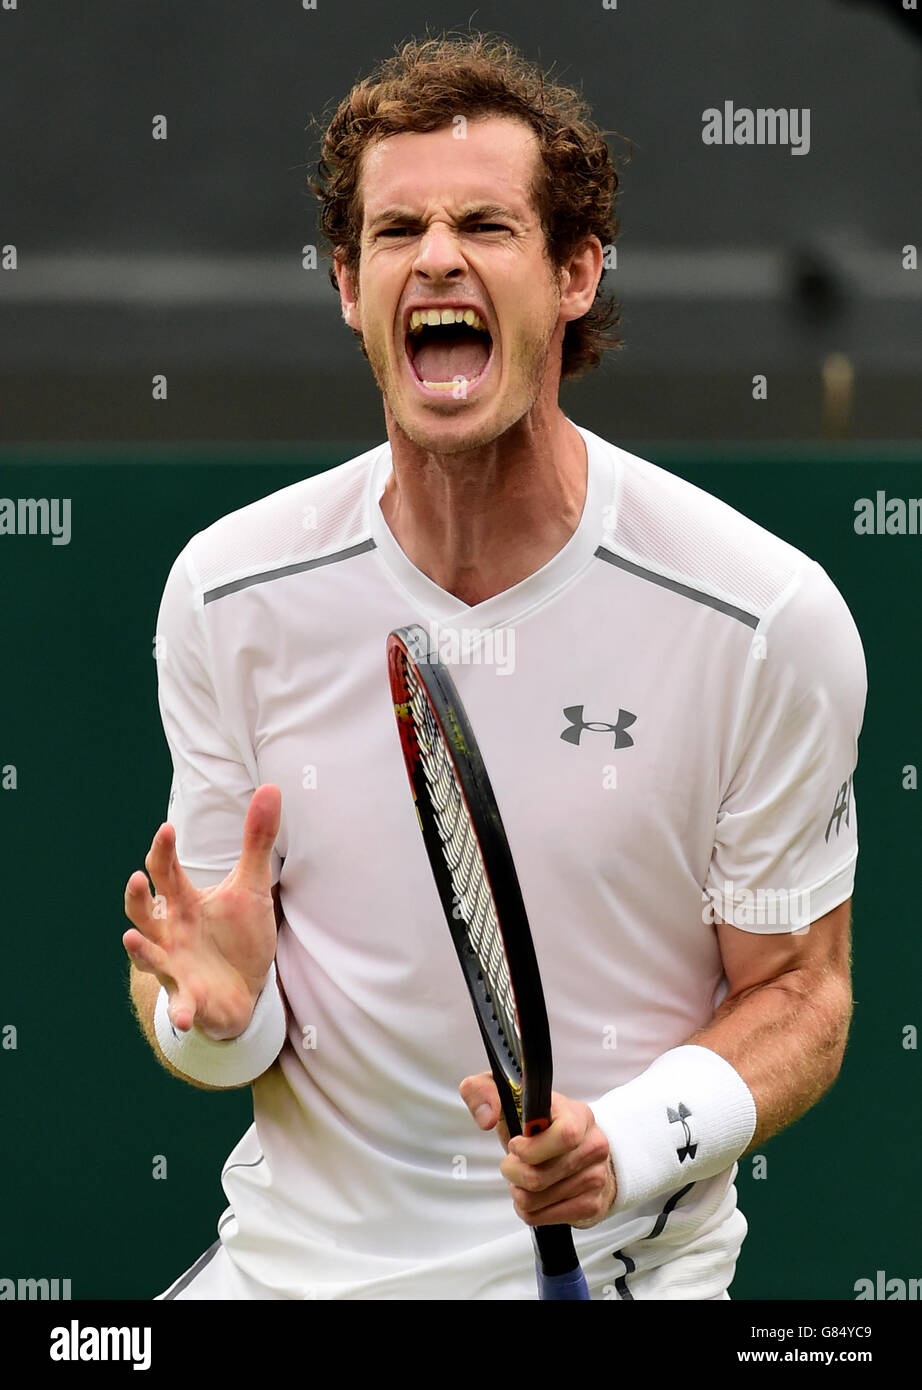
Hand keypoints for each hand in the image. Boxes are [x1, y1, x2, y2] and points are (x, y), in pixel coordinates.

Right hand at [123, 784, 280, 1039]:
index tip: (167, 828)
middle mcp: (171, 932)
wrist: (246, 989)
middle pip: (143, 913)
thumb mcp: (251, 886)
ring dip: (139, 949)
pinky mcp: (190, 998)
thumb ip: (256, 841)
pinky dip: (181, 1011)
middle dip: (137, 898)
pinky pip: (181, 1005)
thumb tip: (271, 788)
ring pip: (147, 956)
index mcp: (184, 903)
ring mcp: (175, 966)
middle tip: (137, 879)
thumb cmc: (239, 935)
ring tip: (130, 938)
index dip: (163, 851)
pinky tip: (185, 1017)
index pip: (165, 872)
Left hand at [460, 1072, 616, 1228]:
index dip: (531, 1147)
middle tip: (512, 1163)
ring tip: (523, 1177)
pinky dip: (528, 1209)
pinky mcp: (590, 1205)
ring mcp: (596, 1178)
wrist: (578, 1150)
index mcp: (578, 1115)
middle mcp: (594, 1146)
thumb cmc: (541, 1125)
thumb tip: (487, 1116)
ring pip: (536, 1200)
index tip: (514, 1145)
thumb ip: (484, 1090)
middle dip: (512, 1171)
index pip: (565, 1135)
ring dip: (518, 1191)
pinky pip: (542, 1217)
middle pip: (540, 1176)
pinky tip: (533, 1194)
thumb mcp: (512, 1097)